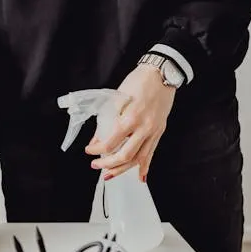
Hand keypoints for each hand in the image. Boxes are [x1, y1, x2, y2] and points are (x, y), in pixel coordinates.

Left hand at [86, 63, 175, 180]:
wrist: (162, 74)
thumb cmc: (137, 83)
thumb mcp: (115, 100)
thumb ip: (105, 122)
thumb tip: (95, 141)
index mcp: (130, 118)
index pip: (110, 143)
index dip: (97, 150)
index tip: (89, 151)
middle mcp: (143, 128)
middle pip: (125, 155)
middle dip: (108, 164)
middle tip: (96, 166)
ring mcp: (154, 131)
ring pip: (138, 158)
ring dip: (123, 170)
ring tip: (109, 175)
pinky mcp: (159, 132)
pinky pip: (151, 153)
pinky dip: (145, 167)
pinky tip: (140, 177)